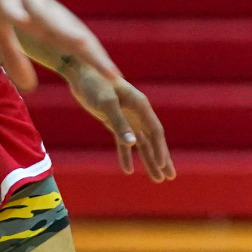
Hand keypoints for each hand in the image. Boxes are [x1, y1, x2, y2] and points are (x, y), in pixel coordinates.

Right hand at [0, 0, 118, 91]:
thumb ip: (13, 54)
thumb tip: (30, 87)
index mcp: (37, 14)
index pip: (70, 40)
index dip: (92, 59)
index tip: (116, 81)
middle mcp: (33, 0)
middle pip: (67, 27)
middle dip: (90, 51)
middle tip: (113, 74)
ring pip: (41, 8)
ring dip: (61, 27)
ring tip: (83, 46)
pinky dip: (12, 4)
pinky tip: (20, 18)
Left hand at [64, 63, 174, 180]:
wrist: (82, 72)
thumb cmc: (95, 83)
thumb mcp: (106, 103)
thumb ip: (119, 123)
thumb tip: (133, 143)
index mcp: (141, 106)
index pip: (155, 132)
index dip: (160, 149)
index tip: (162, 166)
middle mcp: (138, 113)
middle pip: (153, 140)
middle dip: (161, 159)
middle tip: (170, 177)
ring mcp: (127, 118)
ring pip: (142, 144)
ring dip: (148, 161)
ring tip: (157, 179)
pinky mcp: (115, 122)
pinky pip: (124, 143)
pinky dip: (126, 156)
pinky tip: (128, 170)